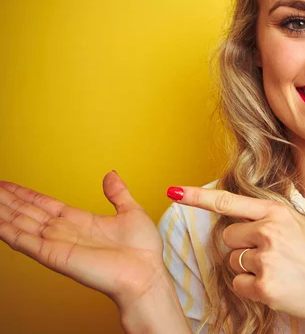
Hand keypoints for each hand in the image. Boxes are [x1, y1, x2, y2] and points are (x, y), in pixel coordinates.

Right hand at [0, 171, 167, 307]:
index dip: (26, 195)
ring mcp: (57, 244)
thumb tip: (111, 175)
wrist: (145, 273)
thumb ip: (117, 193)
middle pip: (28, 212)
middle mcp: (65, 232)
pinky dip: (7, 231)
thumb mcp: (131, 211)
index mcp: (80, 221)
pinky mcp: (54, 256)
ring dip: (4, 212)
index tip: (9, 186)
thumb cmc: (142, 250)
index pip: (45, 204)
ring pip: (22, 224)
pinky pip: (25, 242)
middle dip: (8, 201)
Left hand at [168, 186, 304, 321]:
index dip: (198, 197)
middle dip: (242, 247)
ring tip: (278, 270)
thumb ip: (266, 219)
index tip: (174, 191)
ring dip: (248, 269)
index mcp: (277, 212)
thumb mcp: (296, 224)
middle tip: (272, 255)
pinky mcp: (264, 285)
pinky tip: (275, 286)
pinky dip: (251, 288)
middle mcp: (269, 230)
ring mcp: (266, 258)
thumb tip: (234, 222)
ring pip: (232, 261)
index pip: (229, 201)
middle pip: (228, 237)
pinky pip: (238, 284)